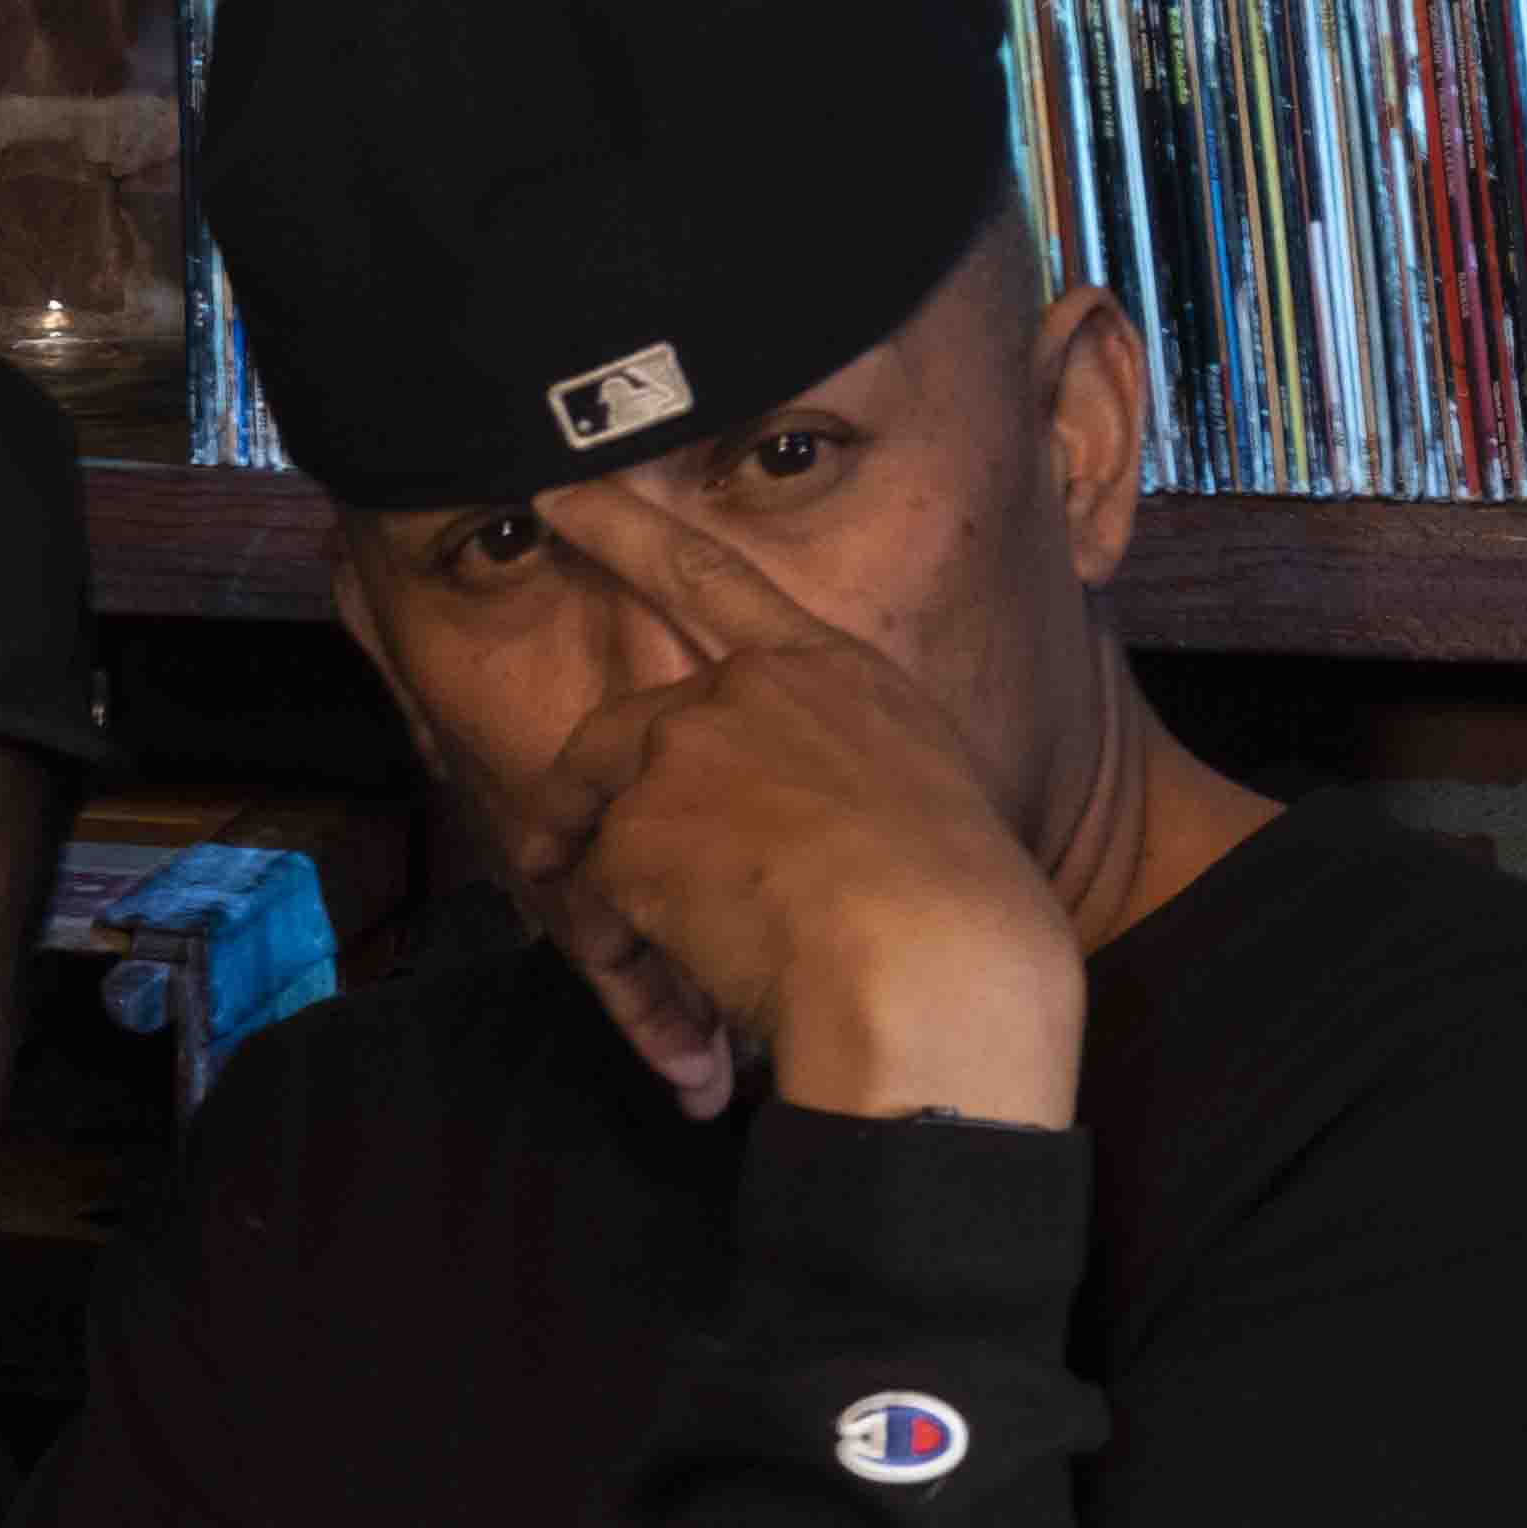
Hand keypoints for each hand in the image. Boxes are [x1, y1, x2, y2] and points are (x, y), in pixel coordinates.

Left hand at [514, 491, 1086, 1126]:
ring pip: (598, 838)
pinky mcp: (637, 828)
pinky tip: (695, 1035)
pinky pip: (600, 915)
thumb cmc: (968, 914)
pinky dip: (632, 980)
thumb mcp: (927, 802)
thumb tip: (805, 844)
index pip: (713, 579)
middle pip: (614, 738)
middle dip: (578, 818)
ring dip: (617, 928)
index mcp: (832, 674)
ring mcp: (683, 751)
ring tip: (673, 1018)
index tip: (558, 492)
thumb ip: (842, 785)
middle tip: (566, 887)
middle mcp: (745, 692)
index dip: (627, 531)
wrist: (939, 961)